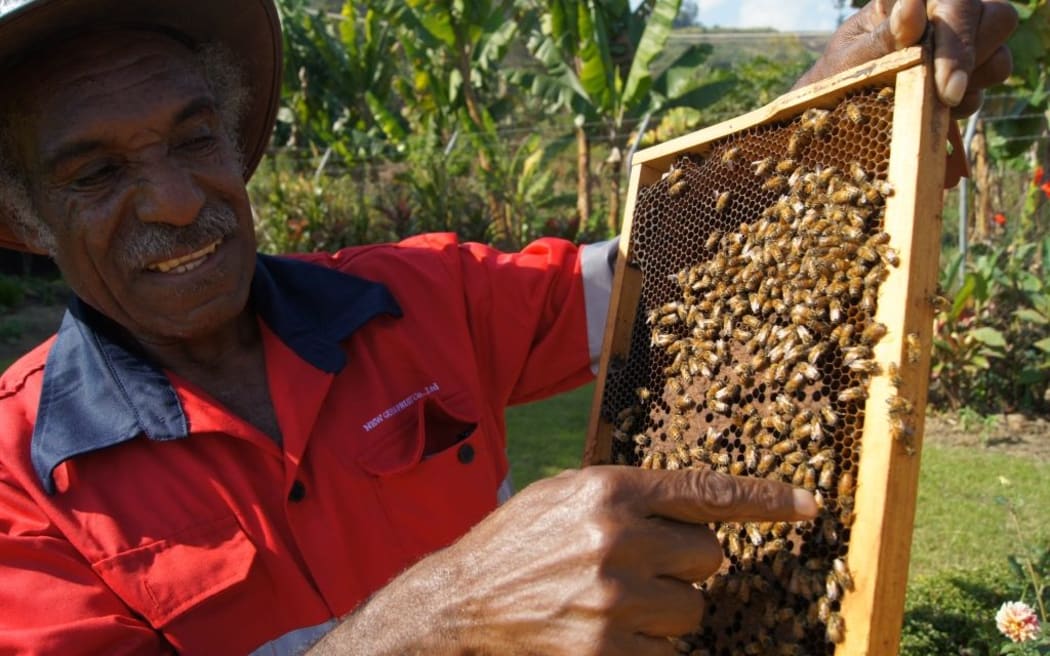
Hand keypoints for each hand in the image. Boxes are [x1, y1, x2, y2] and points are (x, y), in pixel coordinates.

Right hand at [311, 466, 815, 655]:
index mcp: (610, 490)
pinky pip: (669, 653)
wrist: (462, 604)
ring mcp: (614, 600)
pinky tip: (603, 630)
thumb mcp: (566, 495)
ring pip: (693, 609)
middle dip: (686, 566)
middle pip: (711, 557)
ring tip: (612, 602)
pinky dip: (646, 646)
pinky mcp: (608, 650)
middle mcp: (618, 539)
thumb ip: (628, 495)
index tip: (811, 505)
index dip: (766, 499)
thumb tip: (696, 506)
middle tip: (640, 567)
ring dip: (666, 609)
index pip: (707, 491)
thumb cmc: (517, 542)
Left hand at [795, 0, 1017, 117]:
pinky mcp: (965, 76)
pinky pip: (985, 88)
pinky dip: (965, 104)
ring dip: (970, 85)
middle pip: (996, 19)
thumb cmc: (834, 80)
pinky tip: (934, 113)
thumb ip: (883, 38)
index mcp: (914, 1)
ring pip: (998, 57)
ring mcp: (959, 46)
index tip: (944, 84)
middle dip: (970, 59)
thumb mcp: (850, 60)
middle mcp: (943, 17)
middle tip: (943, 95)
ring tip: (930, 101)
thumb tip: (912, 6)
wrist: (829, 114)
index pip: (958, 1)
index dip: (958, 37)